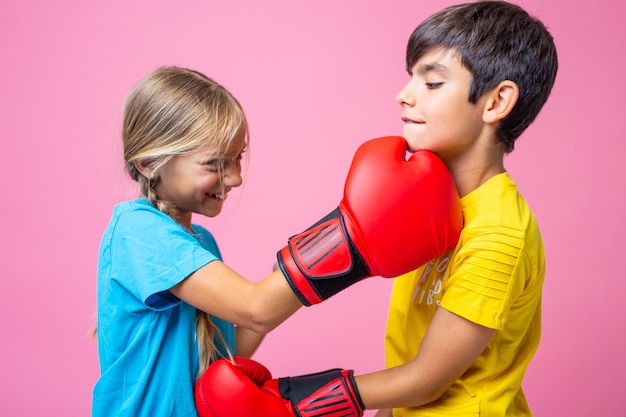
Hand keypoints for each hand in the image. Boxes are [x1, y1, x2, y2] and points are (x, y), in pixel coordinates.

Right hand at [278, 136, 461, 304]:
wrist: (360, 243)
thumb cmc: (365, 197)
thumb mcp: (374, 154)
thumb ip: (396, 143)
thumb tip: (407, 147)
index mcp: (436, 170)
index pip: (423, 160)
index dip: (401, 169)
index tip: (390, 181)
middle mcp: (451, 195)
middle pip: (432, 182)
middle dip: (413, 186)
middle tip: (392, 198)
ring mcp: (451, 220)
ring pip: (433, 204)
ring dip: (417, 206)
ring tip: (397, 215)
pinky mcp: (446, 241)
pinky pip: (434, 226)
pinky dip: (420, 226)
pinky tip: (404, 228)